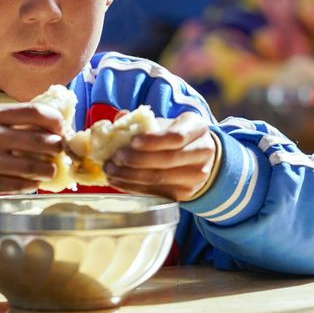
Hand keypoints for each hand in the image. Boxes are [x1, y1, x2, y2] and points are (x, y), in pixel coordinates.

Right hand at [0, 104, 63, 199]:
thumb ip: (6, 121)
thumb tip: (44, 127)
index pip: (37, 113)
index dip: (56, 121)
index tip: (62, 127)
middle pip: (43, 142)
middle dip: (58, 148)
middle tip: (60, 151)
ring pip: (36, 167)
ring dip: (49, 170)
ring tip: (49, 170)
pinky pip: (20, 186)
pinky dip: (31, 184)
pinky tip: (31, 182)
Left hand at [103, 111, 218, 201]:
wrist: (199, 157)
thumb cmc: (175, 135)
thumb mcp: (165, 122)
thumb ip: (142, 120)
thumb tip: (119, 118)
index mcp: (197, 128)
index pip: (176, 136)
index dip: (153, 141)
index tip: (132, 141)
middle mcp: (202, 152)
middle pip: (167, 160)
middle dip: (137, 160)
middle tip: (115, 157)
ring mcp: (196, 176)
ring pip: (160, 178)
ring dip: (130, 175)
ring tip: (110, 169)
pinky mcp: (185, 194)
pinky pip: (156, 192)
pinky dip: (133, 187)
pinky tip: (118, 180)